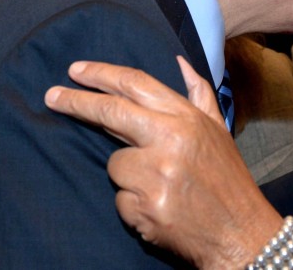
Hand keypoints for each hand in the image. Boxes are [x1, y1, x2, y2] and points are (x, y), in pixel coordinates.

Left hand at [45, 58, 282, 268]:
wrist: (240, 231)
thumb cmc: (227, 178)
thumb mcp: (218, 129)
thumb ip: (198, 94)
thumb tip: (179, 61)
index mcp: (187, 118)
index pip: (136, 85)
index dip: (102, 74)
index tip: (76, 70)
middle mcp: (171, 140)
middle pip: (111, 111)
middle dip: (77, 101)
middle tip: (52, 95)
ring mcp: (156, 174)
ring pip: (115, 165)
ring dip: (129, 175)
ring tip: (162, 186)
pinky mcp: (145, 207)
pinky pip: (121, 199)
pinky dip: (134, 203)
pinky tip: (160, 207)